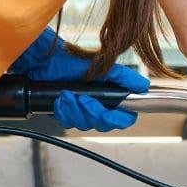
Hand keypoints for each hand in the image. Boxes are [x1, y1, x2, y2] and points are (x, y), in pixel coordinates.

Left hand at [10, 29, 147, 131]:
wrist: (43, 62)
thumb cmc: (71, 61)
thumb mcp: (101, 66)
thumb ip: (123, 77)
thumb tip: (143, 86)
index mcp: (109, 97)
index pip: (123, 118)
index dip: (119, 119)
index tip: (111, 113)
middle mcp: (97, 106)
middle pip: (104, 124)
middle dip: (93, 113)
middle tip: (84, 99)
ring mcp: (80, 111)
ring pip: (85, 125)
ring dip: (76, 110)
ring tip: (67, 95)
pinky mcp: (64, 113)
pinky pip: (68, 122)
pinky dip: (64, 110)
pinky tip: (60, 99)